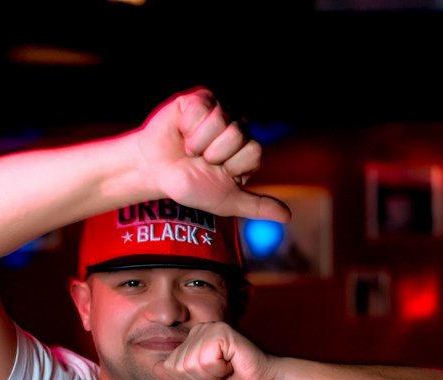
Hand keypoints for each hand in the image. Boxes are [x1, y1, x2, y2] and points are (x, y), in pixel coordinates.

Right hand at [134, 87, 289, 222]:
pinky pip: (202, 109)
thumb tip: (287, 217)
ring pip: (220, 121)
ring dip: (198, 143)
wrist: (155, 173)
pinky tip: (181, 132)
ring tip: (189, 147)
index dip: (231, 165)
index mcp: (247, 148)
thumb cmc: (189, 185)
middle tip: (200, 160)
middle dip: (214, 154)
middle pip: (238, 135)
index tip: (216, 171)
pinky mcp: (200, 99)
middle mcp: (237, 126)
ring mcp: (220, 110)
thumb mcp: (225, 201)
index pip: (254, 151)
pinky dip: (187, 126)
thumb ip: (256, 206)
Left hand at [154, 322, 276, 379]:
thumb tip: (155, 367)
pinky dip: (219, 368)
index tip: (213, 379)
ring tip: (228, 368)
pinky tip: (232, 362)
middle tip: (223, 374)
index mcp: (192, 342)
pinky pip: (205, 358)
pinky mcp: (222, 331)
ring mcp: (210, 329)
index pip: (169, 367)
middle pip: (177, 366)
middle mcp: (198, 331)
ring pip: (190, 363)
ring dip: (211, 374)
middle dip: (200, 379)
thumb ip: (178, 378)